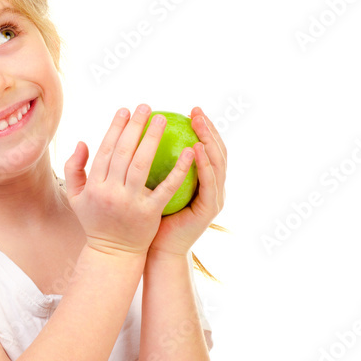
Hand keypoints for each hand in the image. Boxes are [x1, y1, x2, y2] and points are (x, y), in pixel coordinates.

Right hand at [63, 104, 193, 256]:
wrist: (113, 254)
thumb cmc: (96, 222)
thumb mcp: (76, 197)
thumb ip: (74, 169)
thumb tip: (83, 141)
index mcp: (94, 185)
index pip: (106, 149)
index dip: (115, 127)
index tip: (125, 110)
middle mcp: (110, 191)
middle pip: (124, 152)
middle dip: (135, 126)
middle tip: (146, 107)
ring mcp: (130, 202)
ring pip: (142, 164)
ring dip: (152, 139)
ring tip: (162, 120)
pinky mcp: (149, 212)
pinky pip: (166, 187)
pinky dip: (178, 169)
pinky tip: (189, 152)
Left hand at [147, 107, 226, 258]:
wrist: (157, 250)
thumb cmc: (150, 217)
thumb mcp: (153, 185)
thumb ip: (155, 163)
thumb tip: (142, 134)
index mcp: (201, 181)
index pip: (207, 148)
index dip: (203, 129)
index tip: (190, 110)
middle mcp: (213, 187)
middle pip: (217, 151)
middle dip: (209, 129)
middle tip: (196, 111)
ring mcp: (215, 198)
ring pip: (218, 163)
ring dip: (209, 140)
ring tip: (198, 123)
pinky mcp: (210, 209)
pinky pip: (209, 182)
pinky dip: (204, 164)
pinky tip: (196, 148)